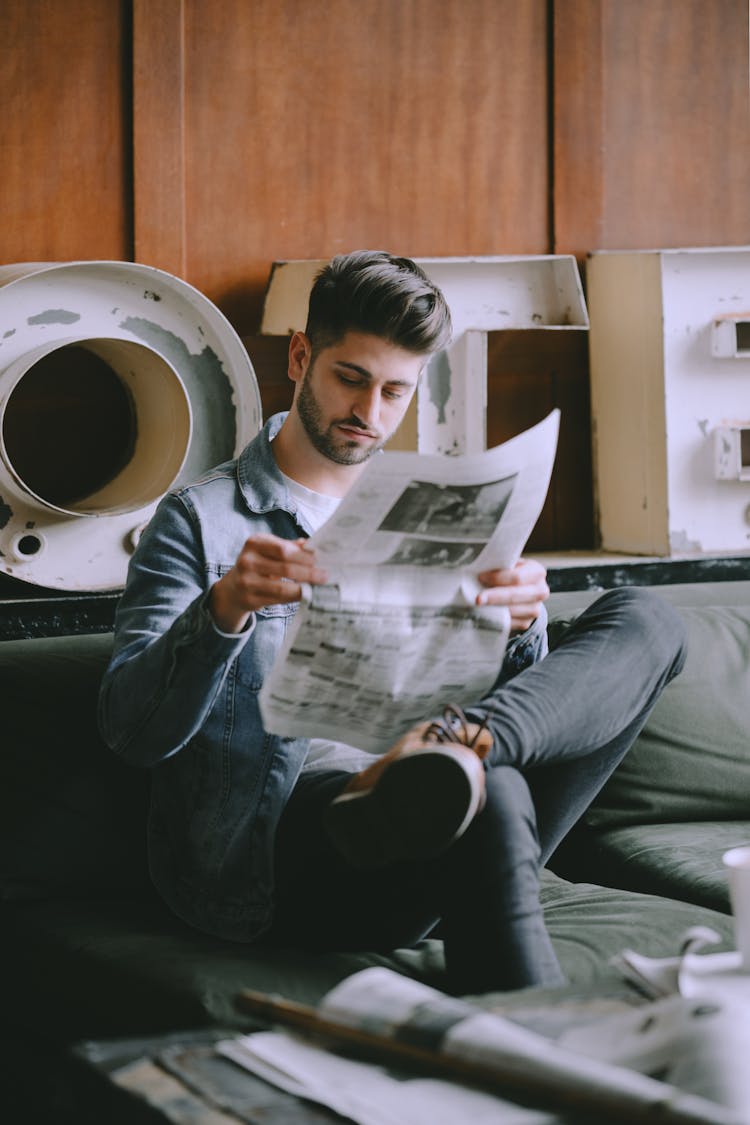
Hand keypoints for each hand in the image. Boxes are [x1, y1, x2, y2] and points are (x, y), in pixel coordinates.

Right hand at [209, 534, 326, 633]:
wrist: (233, 589)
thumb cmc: (258, 565)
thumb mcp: (268, 551)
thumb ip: (289, 547)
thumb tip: (312, 546)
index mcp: (254, 543)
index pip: (283, 549)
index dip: (303, 555)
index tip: (320, 559)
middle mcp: (247, 561)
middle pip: (285, 567)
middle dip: (308, 572)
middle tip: (325, 575)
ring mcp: (246, 582)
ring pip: (282, 587)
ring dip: (304, 588)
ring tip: (318, 586)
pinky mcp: (250, 599)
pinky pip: (278, 600)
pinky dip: (294, 598)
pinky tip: (306, 595)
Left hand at [475, 557, 548, 633]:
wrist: (522, 591)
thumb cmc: (511, 574)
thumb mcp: (510, 564)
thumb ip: (500, 565)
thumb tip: (481, 569)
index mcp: (537, 572)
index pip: (517, 577)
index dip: (497, 577)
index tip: (480, 577)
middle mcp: (540, 591)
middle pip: (514, 596)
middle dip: (494, 597)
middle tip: (478, 599)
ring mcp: (535, 609)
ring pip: (510, 612)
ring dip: (492, 609)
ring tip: (478, 605)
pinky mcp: (526, 623)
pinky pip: (508, 623)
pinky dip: (494, 620)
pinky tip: (484, 614)